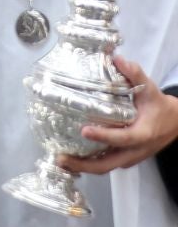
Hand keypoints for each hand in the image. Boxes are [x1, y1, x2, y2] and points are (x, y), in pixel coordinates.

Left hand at [59, 56, 177, 174]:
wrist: (175, 123)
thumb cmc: (159, 106)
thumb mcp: (151, 90)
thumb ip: (135, 74)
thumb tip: (117, 58)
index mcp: (143, 134)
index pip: (122, 138)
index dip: (104, 136)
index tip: (84, 130)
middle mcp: (136, 150)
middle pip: (108, 164)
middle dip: (84, 164)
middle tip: (60, 158)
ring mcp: (130, 157)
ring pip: (106, 167)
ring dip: (83, 167)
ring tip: (60, 161)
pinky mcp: (126, 158)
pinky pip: (107, 164)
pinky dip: (89, 164)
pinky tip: (71, 158)